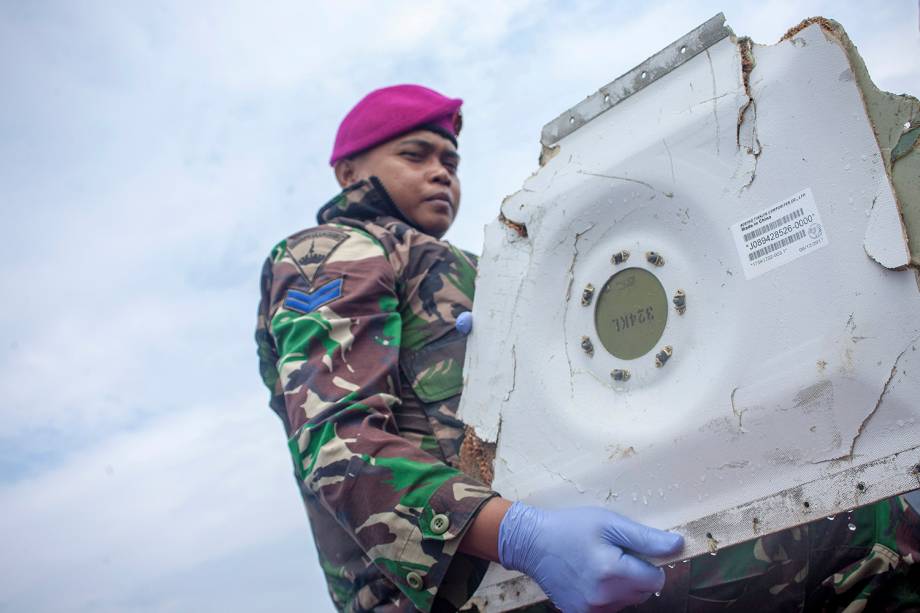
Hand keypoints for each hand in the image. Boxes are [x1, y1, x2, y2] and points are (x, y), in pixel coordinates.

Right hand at [498, 502, 683, 611]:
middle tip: (613, 553)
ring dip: (622, 586)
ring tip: (600, 564)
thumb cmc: (572, 527)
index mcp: (613, 572)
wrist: (533, 543)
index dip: (649, 563)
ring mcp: (591, 609)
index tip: (631, 550)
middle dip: (636, 575)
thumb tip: (678, 545)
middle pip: (643, 593)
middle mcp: (604, 597)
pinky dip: (607, 595)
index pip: (656, 580)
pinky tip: (591, 578)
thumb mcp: (609, 523)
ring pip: (627, 602)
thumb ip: (645, 538)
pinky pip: (609, 609)